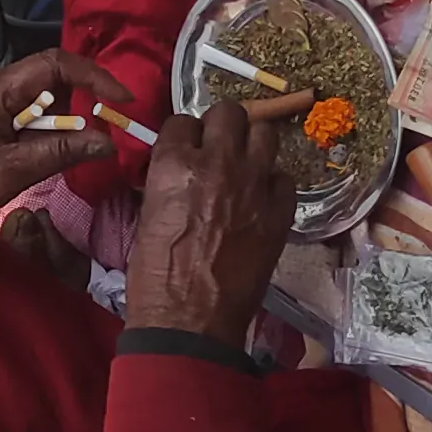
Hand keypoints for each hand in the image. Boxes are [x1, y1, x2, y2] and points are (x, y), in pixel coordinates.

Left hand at [0, 47, 129, 236]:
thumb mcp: (16, 170)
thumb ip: (62, 151)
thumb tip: (108, 142)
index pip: (53, 65)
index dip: (93, 77)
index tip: (121, 99)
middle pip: (47, 77)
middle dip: (80, 99)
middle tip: (105, 126)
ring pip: (38, 95)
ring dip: (63, 117)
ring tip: (77, 145)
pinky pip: (24, 109)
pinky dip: (45, 125)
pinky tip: (52, 148)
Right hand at [121, 96, 297, 346]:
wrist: (190, 318)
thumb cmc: (154, 272)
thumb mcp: (147, 213)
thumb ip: (166, 181)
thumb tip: (177, 170)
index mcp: (174, 163)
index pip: (182, 121)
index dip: (183, 135)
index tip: (184, 149)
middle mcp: (218, 162)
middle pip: (229, 113)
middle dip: (221, 126)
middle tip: (217, 148)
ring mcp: (255, 184)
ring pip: (266, 133)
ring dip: (252, 145)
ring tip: (244, 165)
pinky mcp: (281, 210)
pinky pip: (284, 177)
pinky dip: (272, 183)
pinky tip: (261, 199)